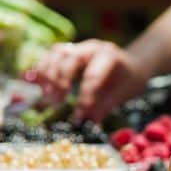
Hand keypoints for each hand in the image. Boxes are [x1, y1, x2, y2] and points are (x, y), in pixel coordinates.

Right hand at [30, 40, 151, 121]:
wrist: (131, 65)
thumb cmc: (129, 80)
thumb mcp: (123, 94)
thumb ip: (105, 107)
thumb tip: (89, 124)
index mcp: (109, 55)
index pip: (92, 75)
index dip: (84, 96)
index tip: (79, 116)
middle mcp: (91, 47)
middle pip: (69, 59)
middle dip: (61, 82)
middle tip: (57, 104)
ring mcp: (78, 47)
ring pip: (55, 54)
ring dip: (48, 75)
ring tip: (48, 96)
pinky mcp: (67, 52)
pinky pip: (48, 57)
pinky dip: (41, 70)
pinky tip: (38, 86)